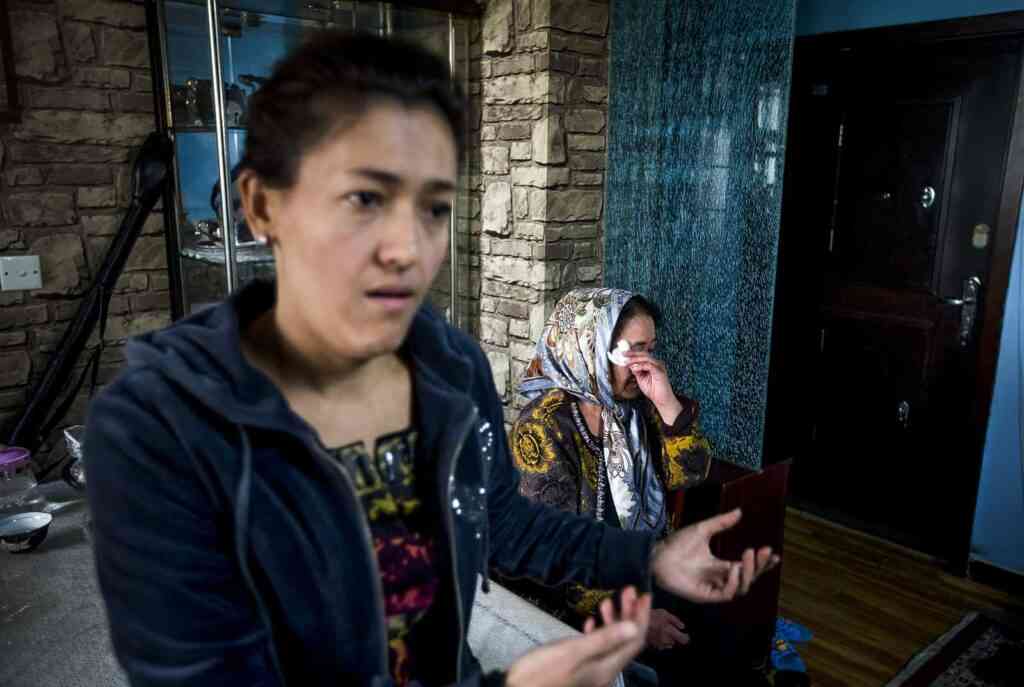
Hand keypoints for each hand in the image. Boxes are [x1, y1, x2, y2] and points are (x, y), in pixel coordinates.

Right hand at [506, 587, 651, 686]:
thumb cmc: (542, 672)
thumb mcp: (573, 652)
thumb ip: (604, 639)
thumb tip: (632, 626)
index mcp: (606, 668)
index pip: (633, 640)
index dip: (641, 617)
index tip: (644, 596)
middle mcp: (603, 670)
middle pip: (625, 640)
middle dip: (629, 614)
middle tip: (628, 591)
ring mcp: (591, 669)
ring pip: (611, 641)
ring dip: (613, 619)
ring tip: (608, 599)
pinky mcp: (579, 666)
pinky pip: (597, 646)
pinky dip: (597, 630)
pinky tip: (590, 619)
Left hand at [623, 352, 682, 422]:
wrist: (661, 399)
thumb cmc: (653, 390)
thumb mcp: (641, 378)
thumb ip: (636, 371)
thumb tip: (630, 364)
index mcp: (652, 364)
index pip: (642, 355)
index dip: (632, 353)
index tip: (623, 354)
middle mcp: (656, 364)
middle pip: (644, 354)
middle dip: (633, 354)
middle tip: (623, 354)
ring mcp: (659, 367)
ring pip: (646, 358)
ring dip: (635, 359)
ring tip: (627, 362)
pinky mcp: (660, 372)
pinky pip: (649, 365)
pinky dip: (641, 366)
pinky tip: (634, 368)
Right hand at [646, 609, 689, 650]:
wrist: (634, 622)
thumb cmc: (649, 616)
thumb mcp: (664, 613)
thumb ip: (675, 620)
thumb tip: (682, 626)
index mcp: (670, 631)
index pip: (684, 639)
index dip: (686, 637)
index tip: (685, 634)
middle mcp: (666, 640)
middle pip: (675, 642)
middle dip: (674, 637)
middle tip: (669, 629)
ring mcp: (659, 645)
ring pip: (668, 644)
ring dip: (667, 639)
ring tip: (661, 630)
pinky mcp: (653, 647)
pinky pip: (660, 645)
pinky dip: (660, 641)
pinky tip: (656, 634)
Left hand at [651, 509, 779, 603]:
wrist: (657, 555)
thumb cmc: (676, 544)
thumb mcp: (702, 530)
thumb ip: (721, 523)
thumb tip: (739, 512)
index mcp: (720, 565)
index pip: (746, 566)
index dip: (761, 563)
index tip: (774, 553)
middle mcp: (720, 578)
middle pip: (749, 578)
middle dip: (760, 566)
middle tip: (764, 552)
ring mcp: (714, 588)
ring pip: (742, 587)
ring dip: (748, 573)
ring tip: (747, 557)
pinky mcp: (706, 596)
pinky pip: (727, 594)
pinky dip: (734, 583)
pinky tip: (735, 569)